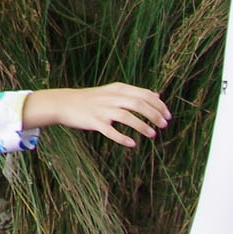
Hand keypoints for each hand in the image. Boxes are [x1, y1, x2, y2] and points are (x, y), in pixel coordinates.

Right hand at [23, 82, 170, 148]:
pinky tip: (132, 144)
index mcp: (118, 89)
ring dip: (142, 126)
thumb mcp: (113, 91)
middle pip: (138, 104)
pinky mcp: (93, 122)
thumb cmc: (91, 99)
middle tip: (164, 125)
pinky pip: (110, 131)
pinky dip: (122, 137)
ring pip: (126, 116)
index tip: (168, 115)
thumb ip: (134, 93)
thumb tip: (157, 95)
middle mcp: (111, 98)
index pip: (144, 94)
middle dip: (154, 115)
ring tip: (153, 135)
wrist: (64, 103)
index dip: (159, 105)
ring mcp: (102, 110)